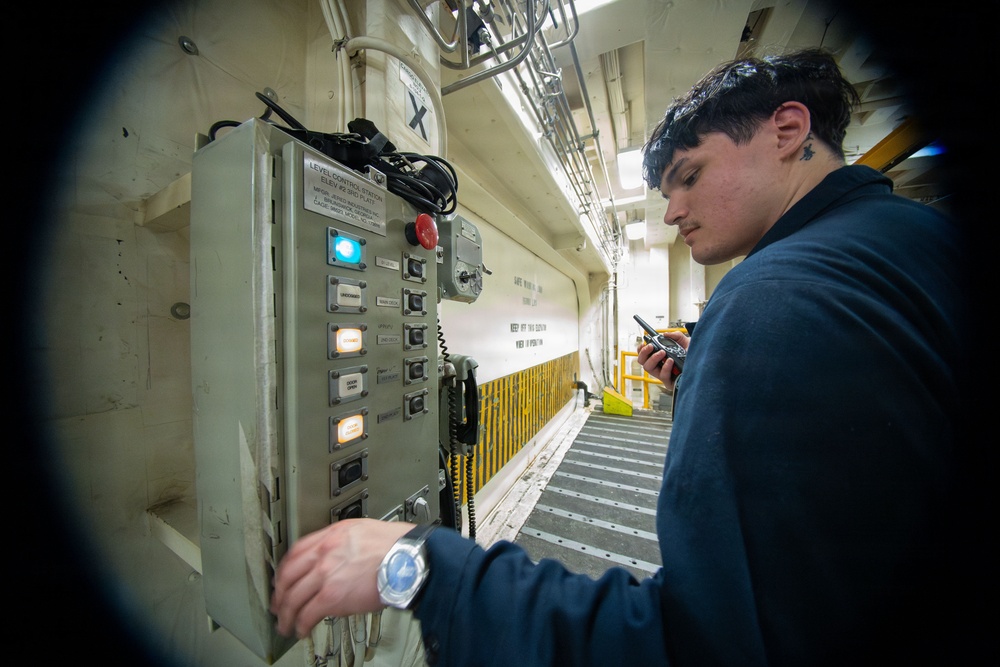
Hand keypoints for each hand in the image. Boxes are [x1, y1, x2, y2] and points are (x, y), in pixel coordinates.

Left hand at [270, 518, 412, 638]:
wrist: (408, 560)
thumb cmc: (396, 547)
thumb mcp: (364, 532)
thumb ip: (345, 543)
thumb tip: (338, 556)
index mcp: (331, 535)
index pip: (296, 551)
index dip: (284, 568)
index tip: (283, 578)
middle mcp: (324, 553)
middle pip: (288, 575)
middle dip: (279, 593)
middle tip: (277, 604)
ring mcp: (325, 574)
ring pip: (293, 597)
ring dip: (286, 614)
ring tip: (286, 624)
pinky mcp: (332, 597)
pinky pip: (307, 614)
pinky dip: (301, 625)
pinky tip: (302, 630)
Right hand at [636, 330, 688, 390]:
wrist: (704, 364)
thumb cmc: (693, 355)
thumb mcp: (684, 341)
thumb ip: (674, 335)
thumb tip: (664, 334)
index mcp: (660, 357)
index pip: (644, 354)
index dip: (641, 349)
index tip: (644, 343)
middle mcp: (659, 366)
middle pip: (642, 361)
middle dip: (644, 353)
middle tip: (651, 346)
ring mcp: (663, 374)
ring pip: (649, 368)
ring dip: (653, 358)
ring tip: (662, 352)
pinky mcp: (669, 382)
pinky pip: (662, 375)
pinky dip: (665, 367)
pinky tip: (670, 361)